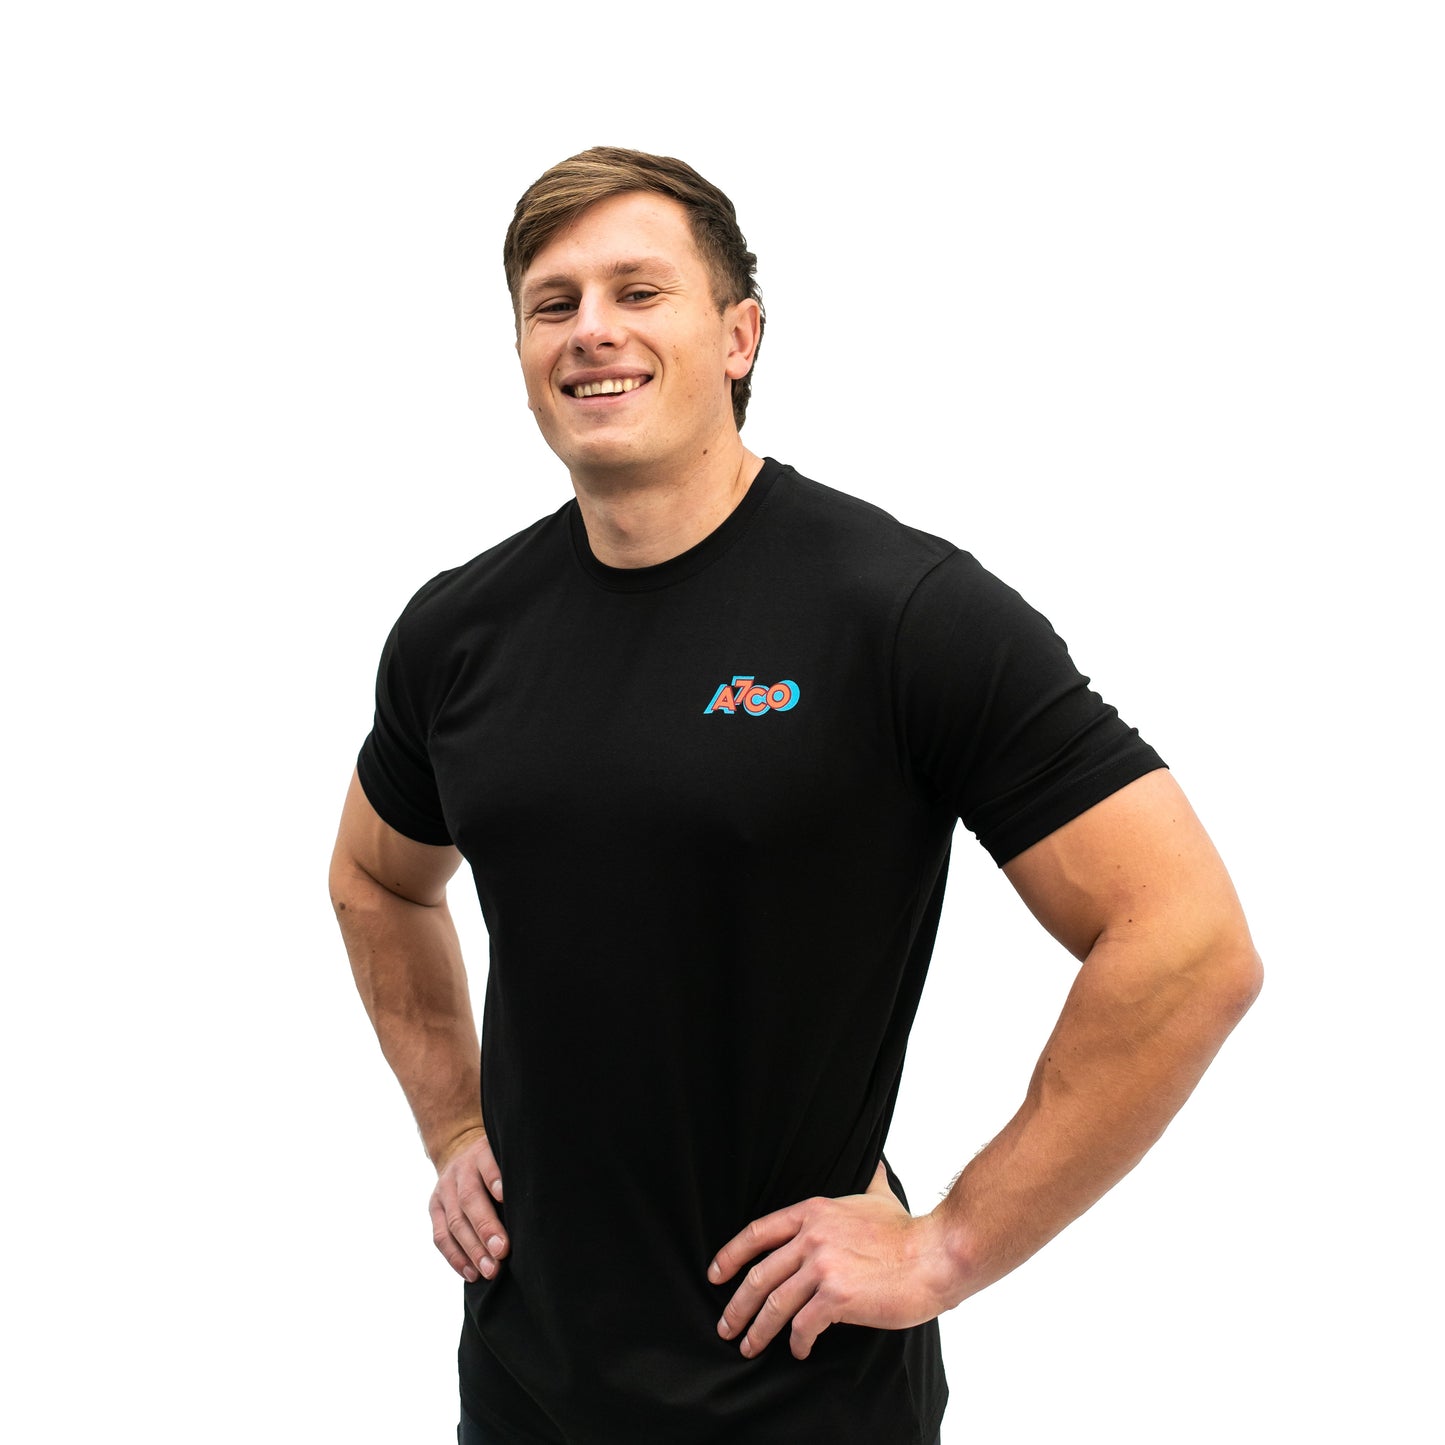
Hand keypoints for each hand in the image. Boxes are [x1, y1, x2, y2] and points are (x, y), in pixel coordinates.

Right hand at [429, 1126, 507, 1283]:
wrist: (460, 1153)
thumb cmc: (498, 1164)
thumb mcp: (506, 1157)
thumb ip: (517, 1175)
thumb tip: (537, 1207)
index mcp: (482, 1153)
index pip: (487, 1164)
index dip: (495, 1180)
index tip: (504, 1197)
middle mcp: (461, 1170)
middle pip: (470, 1199)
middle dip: (486, 1227)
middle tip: (502, 1251)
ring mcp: (444, 1190)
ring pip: (455, 1222)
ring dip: (473, 1250)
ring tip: (490, 1270)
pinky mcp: (434, 1209)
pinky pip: (441, 1237)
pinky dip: (456, 1258)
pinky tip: (472, 1274)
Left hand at [708, 1162, 954, 1359]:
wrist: (935, 1254)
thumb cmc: (909, 1231)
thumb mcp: (879, 1196)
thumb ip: (868, 1181)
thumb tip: (874, 1161)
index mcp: (813, 1212)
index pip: (757, 1233)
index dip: (730, 1255)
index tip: (715, 1276)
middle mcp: (811, 1236)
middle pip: (759, 1274)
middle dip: (737, 1306)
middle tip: (726, 1327)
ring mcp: (822, 1265)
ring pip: (775, 1303)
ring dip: (758, 1330)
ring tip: (750, 1346)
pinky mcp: (837, 1295)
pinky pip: (803, 1325)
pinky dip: (797, 1342)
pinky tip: (799, 1350)